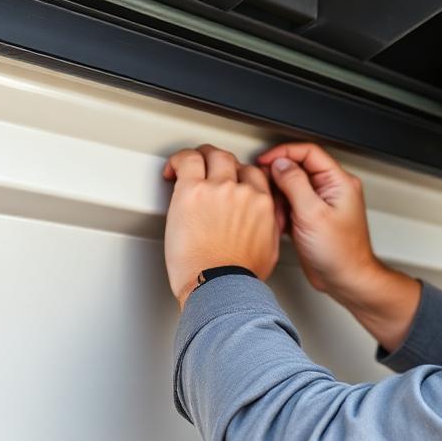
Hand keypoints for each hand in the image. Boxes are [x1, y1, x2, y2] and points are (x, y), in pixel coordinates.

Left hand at [163, 145, 281, 310]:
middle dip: (217, 162)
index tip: (228, 179)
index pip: (253, 173)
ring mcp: (218, 188)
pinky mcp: (192, 191)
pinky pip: (185, 160)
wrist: (219, 286)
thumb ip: (268, 226)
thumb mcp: (269, 249)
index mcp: (262, 204)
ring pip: (211, 155)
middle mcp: (242, 192)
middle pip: (231, 160)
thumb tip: (263, 220)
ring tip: (186, 166)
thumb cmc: (239, 276)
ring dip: (199, 157)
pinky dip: (177, 160)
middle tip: (205, 169)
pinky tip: (172, 170)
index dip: (238, 173)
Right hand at [258, 142, 420, 353]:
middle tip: (263, 188)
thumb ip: (294, 183)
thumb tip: (279, 164)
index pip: (308, 152)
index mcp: (339, 182)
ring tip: (273, 213)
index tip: (265, 161)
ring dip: (278, 198)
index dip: (283, 153)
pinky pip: (291, 206)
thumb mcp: (312, 213)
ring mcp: (322, 204)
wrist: (346, 280)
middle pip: (298, 168)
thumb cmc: (340, 253)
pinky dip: (281, 212)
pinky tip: (278, 224)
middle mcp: (331, 190)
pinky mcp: (312, 218)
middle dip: (278, 178)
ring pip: (291, 188)